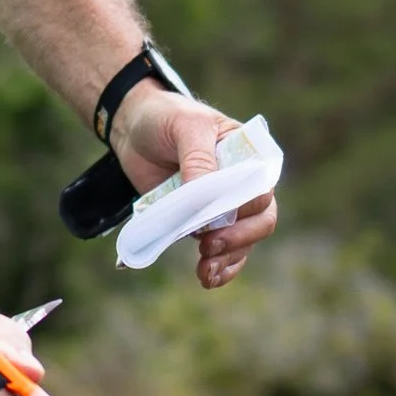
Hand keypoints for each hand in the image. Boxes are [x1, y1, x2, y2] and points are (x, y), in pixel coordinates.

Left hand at [110, 88, 278, 289]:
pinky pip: (224, 251)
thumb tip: (206, 198)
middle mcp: (244, 183)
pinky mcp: (203, 222)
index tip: (218, 219)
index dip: (245, 208)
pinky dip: (221, 267)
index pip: (261, 187)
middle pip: (260, 219)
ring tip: (204, 273)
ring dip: (228, 259)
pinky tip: (208, 278)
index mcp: (250, 155)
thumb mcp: (184, 128)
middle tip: (208, 248)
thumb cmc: (166, 118)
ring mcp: (224, 206)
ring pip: (244, 240)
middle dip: (238, 239)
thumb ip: (198, 160)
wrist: (133, 128)